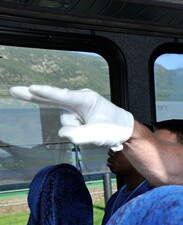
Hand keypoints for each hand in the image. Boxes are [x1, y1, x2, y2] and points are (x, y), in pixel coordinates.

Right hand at [9, 85, 133, 150]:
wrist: (125, 130)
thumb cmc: (114, 129)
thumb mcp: (98, 136)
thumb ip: (77, 135)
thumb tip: (62, 133)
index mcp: (87, 100)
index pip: (63, 96)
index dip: (47, 93)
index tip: (33, 87)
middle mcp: (79, 100)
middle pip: (53, 99)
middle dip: (33, 95)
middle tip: (14, 90)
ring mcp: (77, 106)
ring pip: (65, 122)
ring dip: (76, 130)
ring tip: (93, 131)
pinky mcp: (76, 112)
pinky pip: (67, 121)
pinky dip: (74, 129)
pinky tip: (86, 130)